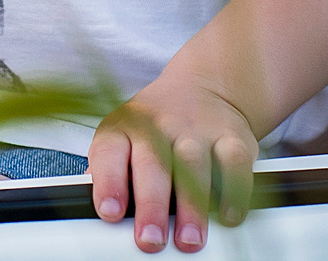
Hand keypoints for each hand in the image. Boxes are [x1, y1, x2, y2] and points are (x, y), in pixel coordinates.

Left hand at [87, 71, 257, 253]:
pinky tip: (227, 216)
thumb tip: (94, 206)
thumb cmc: (154, 129)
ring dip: (192, 207)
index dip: (109, 183)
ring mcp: (196, 129)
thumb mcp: (122, 140)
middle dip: (151, 206)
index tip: (110, 213)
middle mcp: (158, 126)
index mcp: (123, 127)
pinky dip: (233, 192)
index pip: (110, 153)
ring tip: (189, 239)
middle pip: (153, 164)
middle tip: (150, 239)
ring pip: (193, 166)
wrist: (202, 88)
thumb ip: (108, 173)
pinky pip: (233, 163)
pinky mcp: (231, 136)